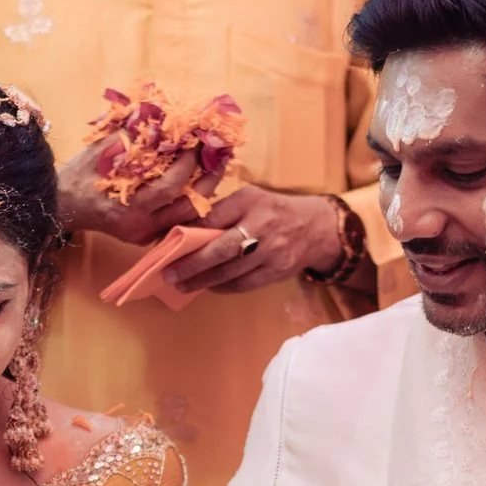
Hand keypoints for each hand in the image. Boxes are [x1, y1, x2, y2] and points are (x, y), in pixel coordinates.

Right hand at [56, 136, 213, 244]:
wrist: (60, 206)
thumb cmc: (78, 175)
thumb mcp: (99, 151)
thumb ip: (129, 136)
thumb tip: (160, 115)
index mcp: (129, 207)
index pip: (170, 186)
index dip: (188, 163)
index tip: (197, 140)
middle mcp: (141, 226)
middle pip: (189, 206)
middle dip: (209, 179)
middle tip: (221, 154)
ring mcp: (146, 235)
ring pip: (189, 216)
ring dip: (207, 191)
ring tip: (217, 166)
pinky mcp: (148, 237)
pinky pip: (178, 220)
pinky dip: (192, 201)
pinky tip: (200, 182)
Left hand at [167, 187, 343, 294]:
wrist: (316, 228)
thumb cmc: (274, 210)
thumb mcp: (251, 198)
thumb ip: (223, 211)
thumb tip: (186, 229)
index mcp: (251, 201)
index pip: (214, 218)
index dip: (190, 233)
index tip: (169, 243)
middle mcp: (262, 225)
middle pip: (220, 250)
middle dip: (191, 264)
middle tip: (169, 273)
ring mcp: (272, 252)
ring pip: (230, 272)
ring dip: (202, 281)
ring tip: (182, 285)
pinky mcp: (277, 272)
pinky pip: (244, 284)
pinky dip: (223, 287)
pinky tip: (208, 286)